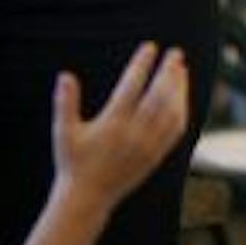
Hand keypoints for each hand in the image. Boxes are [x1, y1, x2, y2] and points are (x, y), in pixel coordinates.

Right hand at [52, 42, 189, 212]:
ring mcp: (148, 146)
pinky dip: (181, 110)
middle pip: (158, 96)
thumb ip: (65, 103)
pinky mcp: (156, 156)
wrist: (88, 198)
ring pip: (171, 112)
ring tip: (181, 69)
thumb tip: (64, 75)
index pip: (131, 86)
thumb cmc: (73, 161)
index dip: (142, 64)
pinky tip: (181, 97)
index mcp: (111, 124)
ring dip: (179, 88)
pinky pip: (175, 130)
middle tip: (176, 53)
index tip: (150, 46)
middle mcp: (133, 134)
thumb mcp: (64, 133)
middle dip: (169, 72)